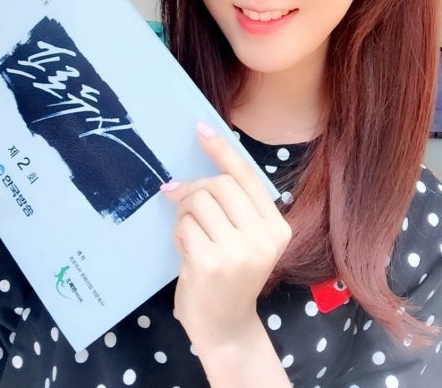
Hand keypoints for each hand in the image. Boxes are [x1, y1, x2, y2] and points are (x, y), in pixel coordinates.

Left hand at [161, 123, 291, 353]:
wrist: (226, 328)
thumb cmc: (231, 277)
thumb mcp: (243, 240)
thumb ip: (229, 207)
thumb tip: (185, 177)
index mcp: (277, 228)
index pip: (247, 177)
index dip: (222, 151)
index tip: (201, 129)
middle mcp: (263, 237)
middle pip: (218, 185)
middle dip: (195, 190)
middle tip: (186, 207)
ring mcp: (239, 251)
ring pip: (198, 201)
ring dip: (186, 215)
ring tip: (192, 238)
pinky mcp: (211, 263)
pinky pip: (185, 225)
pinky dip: (180, 234)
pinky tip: (188, 253)